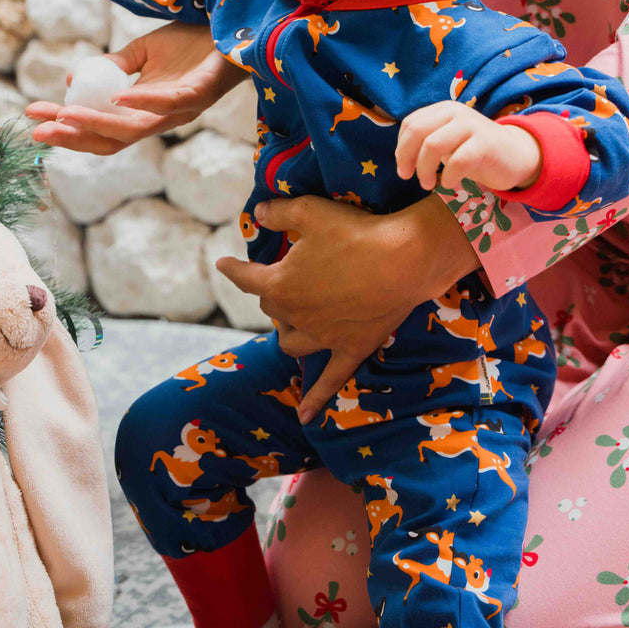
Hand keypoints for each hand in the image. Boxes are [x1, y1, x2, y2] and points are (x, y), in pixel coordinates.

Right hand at [26, 21, 244, 153]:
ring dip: (98, 124)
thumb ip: (113, 68)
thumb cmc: (192, 42)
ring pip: (134, 129)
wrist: (232, 27)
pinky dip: (140, 101)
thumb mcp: (143, 52)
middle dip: (73, 137)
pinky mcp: (198, 94)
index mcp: (145, 111)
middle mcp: (161, 118)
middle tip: (38, 133)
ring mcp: (180, 109)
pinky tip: (117, 97)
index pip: (101, 129)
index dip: (67, 129)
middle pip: (112, 140)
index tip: (33, 121)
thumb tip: (73, 81)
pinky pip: (167, 104)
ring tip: (66, 117)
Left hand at [216, 193, 478, 422]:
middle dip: (272, 292)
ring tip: (292, 320)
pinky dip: (314, 399)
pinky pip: (329, 381)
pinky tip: (304, 416)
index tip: (223, 265)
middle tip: (285, 276)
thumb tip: (258, 213)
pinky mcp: (351, 349)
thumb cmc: (356, 231)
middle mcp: (296, 316)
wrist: (406, 259)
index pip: (245, 278)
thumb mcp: (310, 210)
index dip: (232, 270)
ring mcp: (324, 337)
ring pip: (291, 342)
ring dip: (286, 330)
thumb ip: (278, 212)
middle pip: (272, 308)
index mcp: (280, 285)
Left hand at [396, 101, 541, 191]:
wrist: (516, 155)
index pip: (411, 123)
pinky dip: (448, 177)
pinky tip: (450, 184)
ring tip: (428, 184)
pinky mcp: (486, 144)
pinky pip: (457, 161)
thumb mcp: (448, 141)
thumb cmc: (475, 151)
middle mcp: (456, 112)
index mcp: (443, 110)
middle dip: (406, 157)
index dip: (401, 148)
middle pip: (417, 131)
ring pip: (433, 145)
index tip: (404, 168)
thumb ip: (426, 141)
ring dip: (424, 170)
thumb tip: (400, 156)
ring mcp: (471, 126)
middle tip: (408, 177)